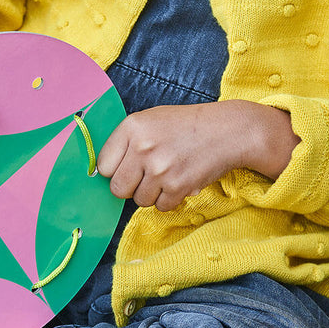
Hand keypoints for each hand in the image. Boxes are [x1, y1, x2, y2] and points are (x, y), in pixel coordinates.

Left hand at [96, 100, 299, 210]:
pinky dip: (169, 199)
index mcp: (131, 127)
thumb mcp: (150, 121)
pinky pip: (160, 207)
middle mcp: (142, 148)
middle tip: (146, 176)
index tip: (126, 168)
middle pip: (117, 188)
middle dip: (130, 186)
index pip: (103, 166)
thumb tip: (101, 171)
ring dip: (152, 193)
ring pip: (139, 200)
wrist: (227, 131)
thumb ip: (125, 142)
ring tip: (167, 175)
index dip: (115, 170)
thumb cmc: (185, 126)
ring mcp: (159, 169)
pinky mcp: (177, 186)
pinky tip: (179, 181)